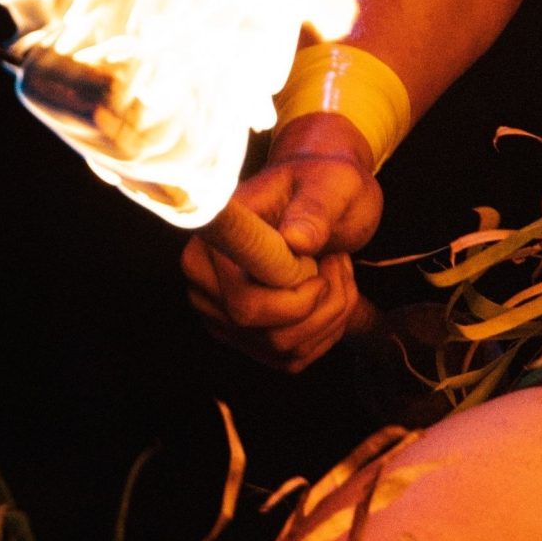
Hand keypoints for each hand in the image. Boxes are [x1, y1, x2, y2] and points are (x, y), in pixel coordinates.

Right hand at [179, 113, 382, 372]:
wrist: (323, 194)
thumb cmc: (324, 182)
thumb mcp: (332, 184)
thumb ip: (315, 210)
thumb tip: (297, 240)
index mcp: (215, 241)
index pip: (246, 299)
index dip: (295, 291)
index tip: (318, 260)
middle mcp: (204, 281)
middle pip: (266, 330)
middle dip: (321, 302)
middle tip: (336, 261)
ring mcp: (220, 312)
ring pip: (283, 348)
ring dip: (330, 314)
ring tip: (336, 270)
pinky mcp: (244, 334)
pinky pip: (290, 358)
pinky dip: (325, 331)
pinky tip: (330, 294)